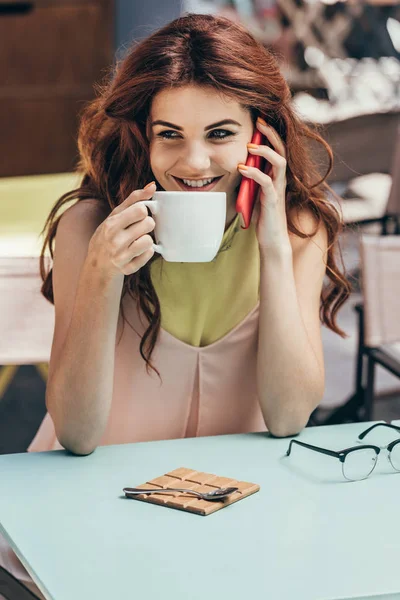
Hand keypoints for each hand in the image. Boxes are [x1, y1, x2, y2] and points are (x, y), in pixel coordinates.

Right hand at [88, 182, 156, 277]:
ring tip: (137, 240)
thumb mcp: (115, 214)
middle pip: (149, 224)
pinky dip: (146, 252)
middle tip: (138, 229)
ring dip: (147, 239)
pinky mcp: (128, 269)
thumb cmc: (108, 234)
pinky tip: (137, 251)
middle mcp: (115, 240)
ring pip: (150, 241)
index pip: (141, 209)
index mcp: (111, 224)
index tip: (137, 216)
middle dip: (146, 225)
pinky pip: (148, 255)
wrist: (96, 264)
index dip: (143, 211)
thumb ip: (134, 199)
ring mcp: (121, 256)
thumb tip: (152, 186)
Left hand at [237, 118, 289, 252]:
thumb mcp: (254, 192)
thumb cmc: (263, 217)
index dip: (270, 134)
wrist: (271, 239)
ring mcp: (278, 189)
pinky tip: (242, 169)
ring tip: (250, 146)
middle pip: (282, 150)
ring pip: (279, 163)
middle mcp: (280, 180)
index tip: (259, 119)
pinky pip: (267, 183)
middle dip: (271, 134)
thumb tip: (238, 165)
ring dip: (265, 152)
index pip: (277, 149)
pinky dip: (255, 173)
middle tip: (259, 121)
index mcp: (276, 176)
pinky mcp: (273, 201)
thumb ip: (250, 179)